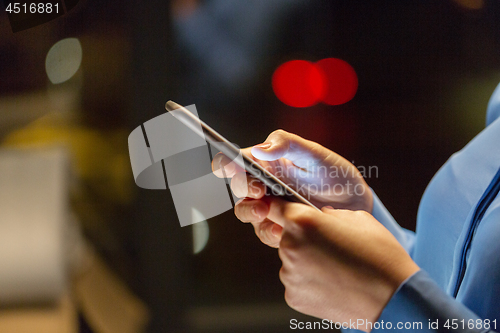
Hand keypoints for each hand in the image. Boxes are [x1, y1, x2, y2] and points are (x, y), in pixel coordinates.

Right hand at [212, 130, 372, 246]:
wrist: (354, 205)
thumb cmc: (333, 173)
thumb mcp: (315, 154)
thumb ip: (288, 144)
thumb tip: (260, 149)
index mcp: (265, 162)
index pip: (235, 160)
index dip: (225, 162)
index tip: (230, 165)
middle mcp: (262, 184)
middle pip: (238, 186)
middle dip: (244, 188)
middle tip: (259, 191)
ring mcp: (268, 207)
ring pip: (246, 211)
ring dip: (252, 211)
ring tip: (266, 211)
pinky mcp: (278, 227)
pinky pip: (265, 231)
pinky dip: (271, 230)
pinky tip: (283, 229)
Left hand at [278, 201, 418, 331]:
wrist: (393, 299)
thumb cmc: (380, 255)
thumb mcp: (359, 218)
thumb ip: (331, 214)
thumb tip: (322, 215)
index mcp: (302, 221)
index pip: (275, 207)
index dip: (281, 208)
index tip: (286, 212)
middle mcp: (289, 246)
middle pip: (286, 236)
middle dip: (303, 238)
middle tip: (330, 246)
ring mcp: (289, 274)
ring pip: (291, 261)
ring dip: (306, 261)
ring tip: (336, 267)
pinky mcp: (293, 297)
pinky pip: (297, 282)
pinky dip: (310, 282)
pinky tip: (333, 283)